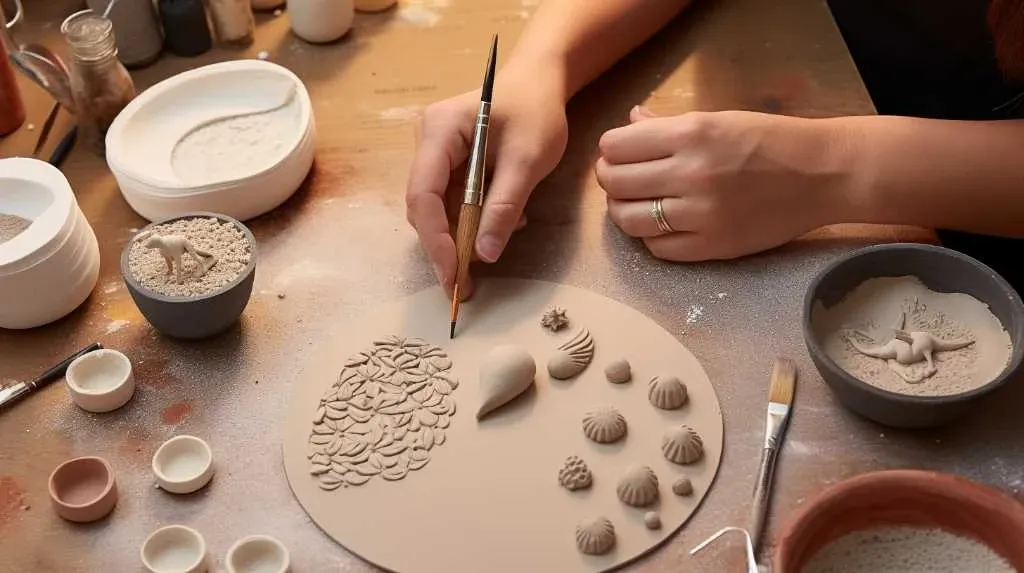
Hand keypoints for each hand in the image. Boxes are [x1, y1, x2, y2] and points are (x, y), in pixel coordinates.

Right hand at [405, 68, 568, 296]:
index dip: (434, 238)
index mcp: (439, 131)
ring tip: (499, 239)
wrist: (540, 83)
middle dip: (446, 246)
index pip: (423, 194)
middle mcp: (428, 143)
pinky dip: (476, 219)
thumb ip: (504, 205)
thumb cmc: (535, 111)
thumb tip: (485, 253)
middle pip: (425, 207)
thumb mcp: (528, 159)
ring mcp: (436, 155)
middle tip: (466, 285)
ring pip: (439, 210)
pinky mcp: (449, 166)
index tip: (452, 272)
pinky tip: (506, 218)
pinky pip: (454, 203)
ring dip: (465, 234)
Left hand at [596, 107, 850, 260]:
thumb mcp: (719, 119)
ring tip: (636, 203)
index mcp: (691, 134)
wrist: (822, 174)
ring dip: (623, 211)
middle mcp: (691, 173)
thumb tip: (629, 123)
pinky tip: (662, 225)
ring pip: (629, 220)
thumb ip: (668, 125)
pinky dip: (651, 238)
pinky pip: (658, 249)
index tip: (618, 154)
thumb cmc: (770, 140)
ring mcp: (701, 214)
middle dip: (611, 180)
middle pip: (616, 184)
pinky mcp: (713, 246)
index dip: (610, 150)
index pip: (615, 146)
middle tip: (621, 179)